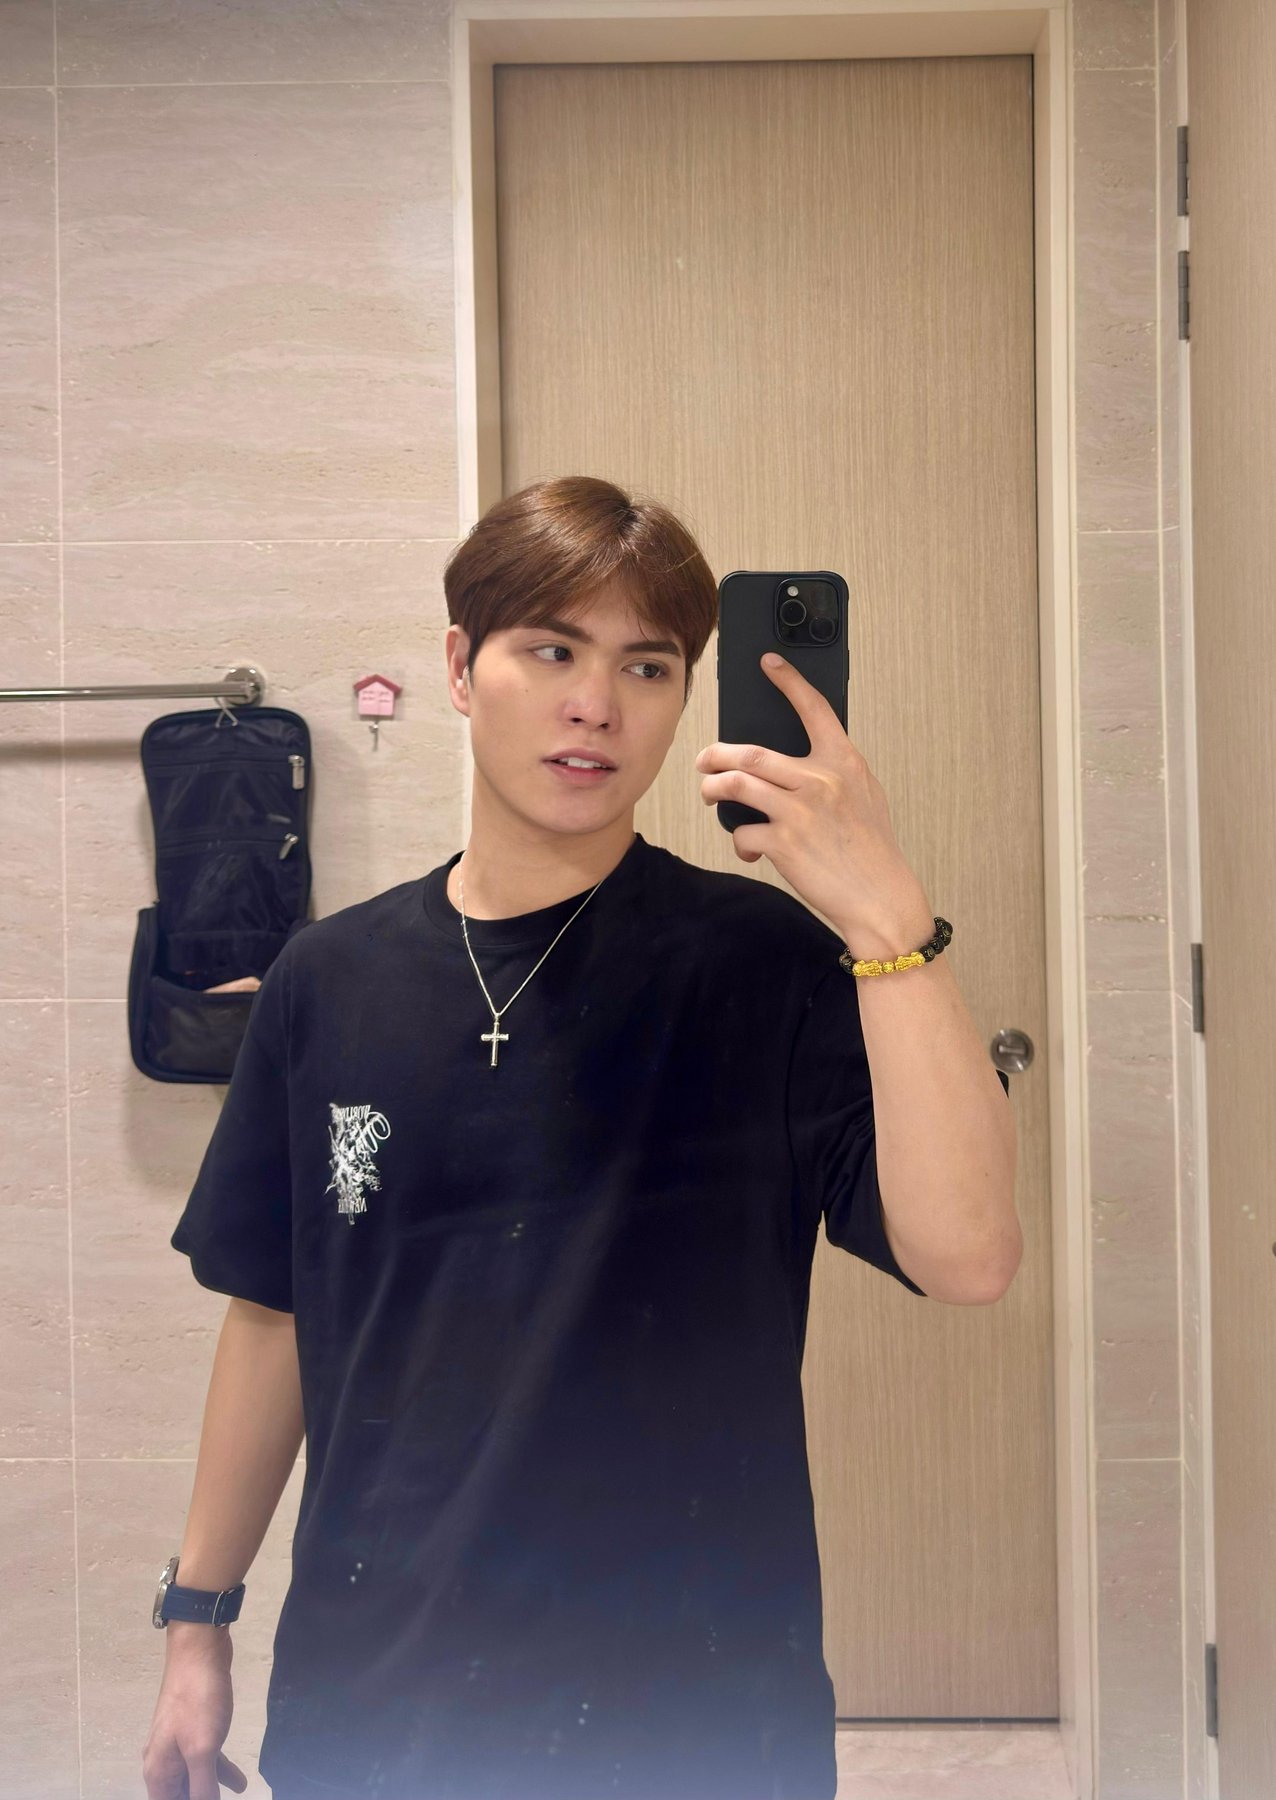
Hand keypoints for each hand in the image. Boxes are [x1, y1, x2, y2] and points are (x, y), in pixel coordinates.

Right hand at [142, 1629, 246, 1799]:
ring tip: (238, 1793)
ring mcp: (178, 1742)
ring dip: (213, 1791)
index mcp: (159, 1772)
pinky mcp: (193, 1728)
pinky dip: (219, 1771)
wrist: (198, 1651)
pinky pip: (204, 1759)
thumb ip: (203, 1788)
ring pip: (194, 1778)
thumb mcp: (202, 1750)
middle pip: (180, 1795)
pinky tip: (238, 1782)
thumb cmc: (197, 1701)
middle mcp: (164, 1761)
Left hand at [696, 652, 932, 956]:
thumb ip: (835, 773)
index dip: (789, 681)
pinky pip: (743, 832)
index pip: (814, 709)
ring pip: (735, 784)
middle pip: (751, 752)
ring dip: (713, 788)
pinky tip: (751, 849)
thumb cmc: (872, 848)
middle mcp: (820, 780)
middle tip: (704, 759)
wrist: (880, 896)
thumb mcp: (865, 796)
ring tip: (709, 793)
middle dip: (717, 754)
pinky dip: (740, 841)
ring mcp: (799, 810)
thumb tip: (794, 763)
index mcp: (844, 762)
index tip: (768, 662)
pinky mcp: (783, 842)